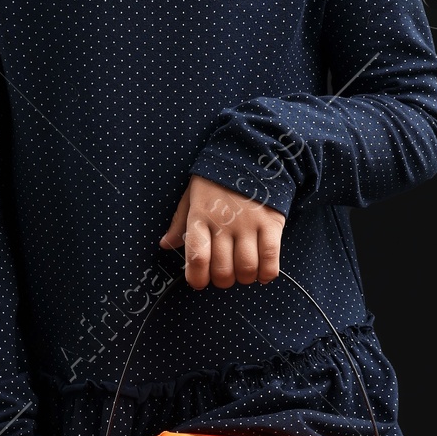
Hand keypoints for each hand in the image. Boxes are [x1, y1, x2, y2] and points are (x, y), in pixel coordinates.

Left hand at [159, 172, 284, 288]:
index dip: (197, 278)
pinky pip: (271, 258)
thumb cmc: (216, 180)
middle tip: (224, 275)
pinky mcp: (271, 222)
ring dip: (244, 278)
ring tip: (243, 272)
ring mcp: (249, 223)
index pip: (197, 258)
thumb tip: (165, 245)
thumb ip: (180, 223)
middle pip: (222, 270)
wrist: (250, 154)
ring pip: (247, 268)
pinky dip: (267, 273)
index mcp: (200, 216)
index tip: (199, 282)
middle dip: (222, 281)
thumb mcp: (192, 195)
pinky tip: (262, 272)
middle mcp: (223, 222)